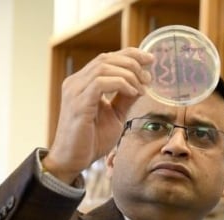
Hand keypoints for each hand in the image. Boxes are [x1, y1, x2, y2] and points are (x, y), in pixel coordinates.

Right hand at [45, 47, 153, 182]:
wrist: (72, 160)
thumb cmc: (91, 140)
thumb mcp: (115, 115)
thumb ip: (125, 98)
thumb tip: (142, 84)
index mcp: (83, 82)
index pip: (106, 58)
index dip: (130, 55)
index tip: (150, 60)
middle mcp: (76, 82)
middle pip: (106, 59)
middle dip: (133, 63)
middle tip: (149, 77)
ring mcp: (75, 91)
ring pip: (104, 67)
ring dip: (129, 75)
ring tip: (141, 89)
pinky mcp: (78, 103)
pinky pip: (101, 83)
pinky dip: (121, 84)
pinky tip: (133, 94)